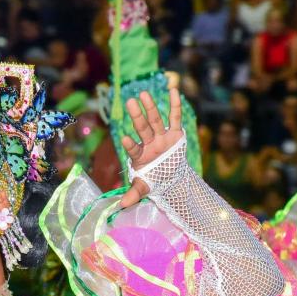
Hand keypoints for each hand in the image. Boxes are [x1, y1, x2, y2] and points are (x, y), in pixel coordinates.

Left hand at [118, 90, 183, 208]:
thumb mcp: (144, 187)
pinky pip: (175, 117)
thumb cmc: (153, 179)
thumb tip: (121, 205)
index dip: (130, 145)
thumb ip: (134, 193)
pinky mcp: (174, 133)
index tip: (124, 139)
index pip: (134, 149)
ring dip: (150, 107)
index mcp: (141, 155)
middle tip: (130, 102)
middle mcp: (150, 143)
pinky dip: (174, 104)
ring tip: (143, 94)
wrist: (169, 176)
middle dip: (137, 116)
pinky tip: (172, 90)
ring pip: (155, 120)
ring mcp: (161, 137)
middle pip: (143, 128)